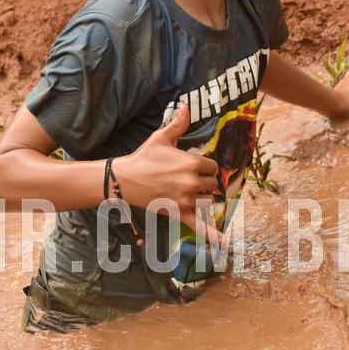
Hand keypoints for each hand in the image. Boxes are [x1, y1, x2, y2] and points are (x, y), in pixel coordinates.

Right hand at [115, 105, 222, 241]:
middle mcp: (193, 182)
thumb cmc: (144, 157)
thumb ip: (178, 124)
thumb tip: (185, 106)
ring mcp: (187, 200)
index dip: (204, 167)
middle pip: (211, 185)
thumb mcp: (161, 138)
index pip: (212, 167)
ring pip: (206, 202)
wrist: (125, 180)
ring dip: (200, 199)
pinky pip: (200, 226)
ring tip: (184, 194)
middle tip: (184, 181)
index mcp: (192, 163)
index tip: (192, 168)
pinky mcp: (179, 214)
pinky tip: (223, 243)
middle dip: (202, 183)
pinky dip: (212, 235)